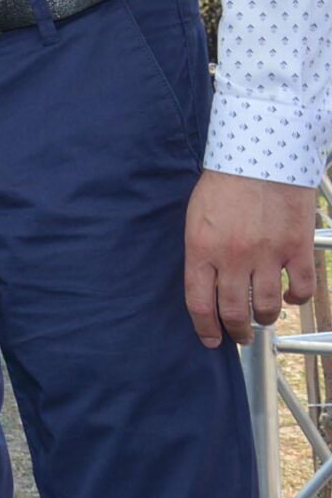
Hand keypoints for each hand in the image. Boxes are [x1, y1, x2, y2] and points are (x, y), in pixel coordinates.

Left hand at [185, 169, 318, 347]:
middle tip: (239, 336)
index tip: (210, 340)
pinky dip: (296, 300)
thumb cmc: (223, 185)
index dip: (204, 328)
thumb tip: (206, 286)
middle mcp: (233, 257)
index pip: (199, 302)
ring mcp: (267, 254)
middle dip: (235, 331)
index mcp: (202, 248)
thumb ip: (201, 252)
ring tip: (261, 318)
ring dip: (263, 318)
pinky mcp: (296, 248)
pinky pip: (302, 289)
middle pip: (233, 311)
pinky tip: (290, 297)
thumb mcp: (196, 218)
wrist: (260, 156)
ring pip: (267, 306)